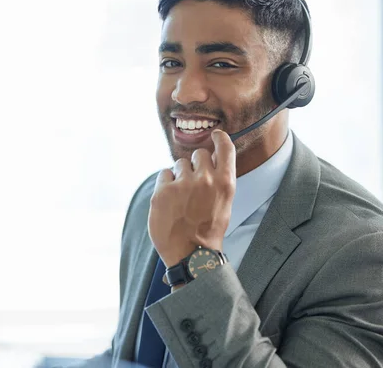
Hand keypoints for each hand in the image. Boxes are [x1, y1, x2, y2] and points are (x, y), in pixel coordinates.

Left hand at [148, 130, 235, 267]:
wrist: (191, 254)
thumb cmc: (207, 230)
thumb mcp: (223, 204)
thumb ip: (218, 180)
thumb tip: (210, 160)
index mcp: (225, 183)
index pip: (225, 147)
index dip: (219, 138)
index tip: (215, 135)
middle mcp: (205, 179)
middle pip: (198, 154)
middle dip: (194, 165)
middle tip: (192, 185)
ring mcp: (183, 184)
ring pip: (179, 164)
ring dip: (179, 176)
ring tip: (180, 198)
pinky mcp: (162, 191)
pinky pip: (163, 174)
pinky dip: (165, 185)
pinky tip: (169, 201)